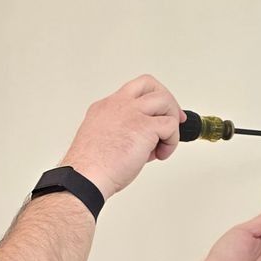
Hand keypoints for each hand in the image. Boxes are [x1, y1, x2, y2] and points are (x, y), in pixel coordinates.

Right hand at [56, 74, 184, 198]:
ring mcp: (132, 112)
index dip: (151, 100)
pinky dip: (171, 142)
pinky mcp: (144, 126)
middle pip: (150, 84)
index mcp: (105, 107)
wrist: (85, 177)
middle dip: (167, 101)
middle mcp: (118, 105)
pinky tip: (160, 154)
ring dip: (171, 122)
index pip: (133, 91)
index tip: (159, 115)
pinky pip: (170, 125)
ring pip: (164, 100)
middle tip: (174, 121)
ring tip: (163, 144)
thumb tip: (147, 141)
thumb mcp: (103, 139)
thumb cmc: (91, 168)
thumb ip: (123, 132)